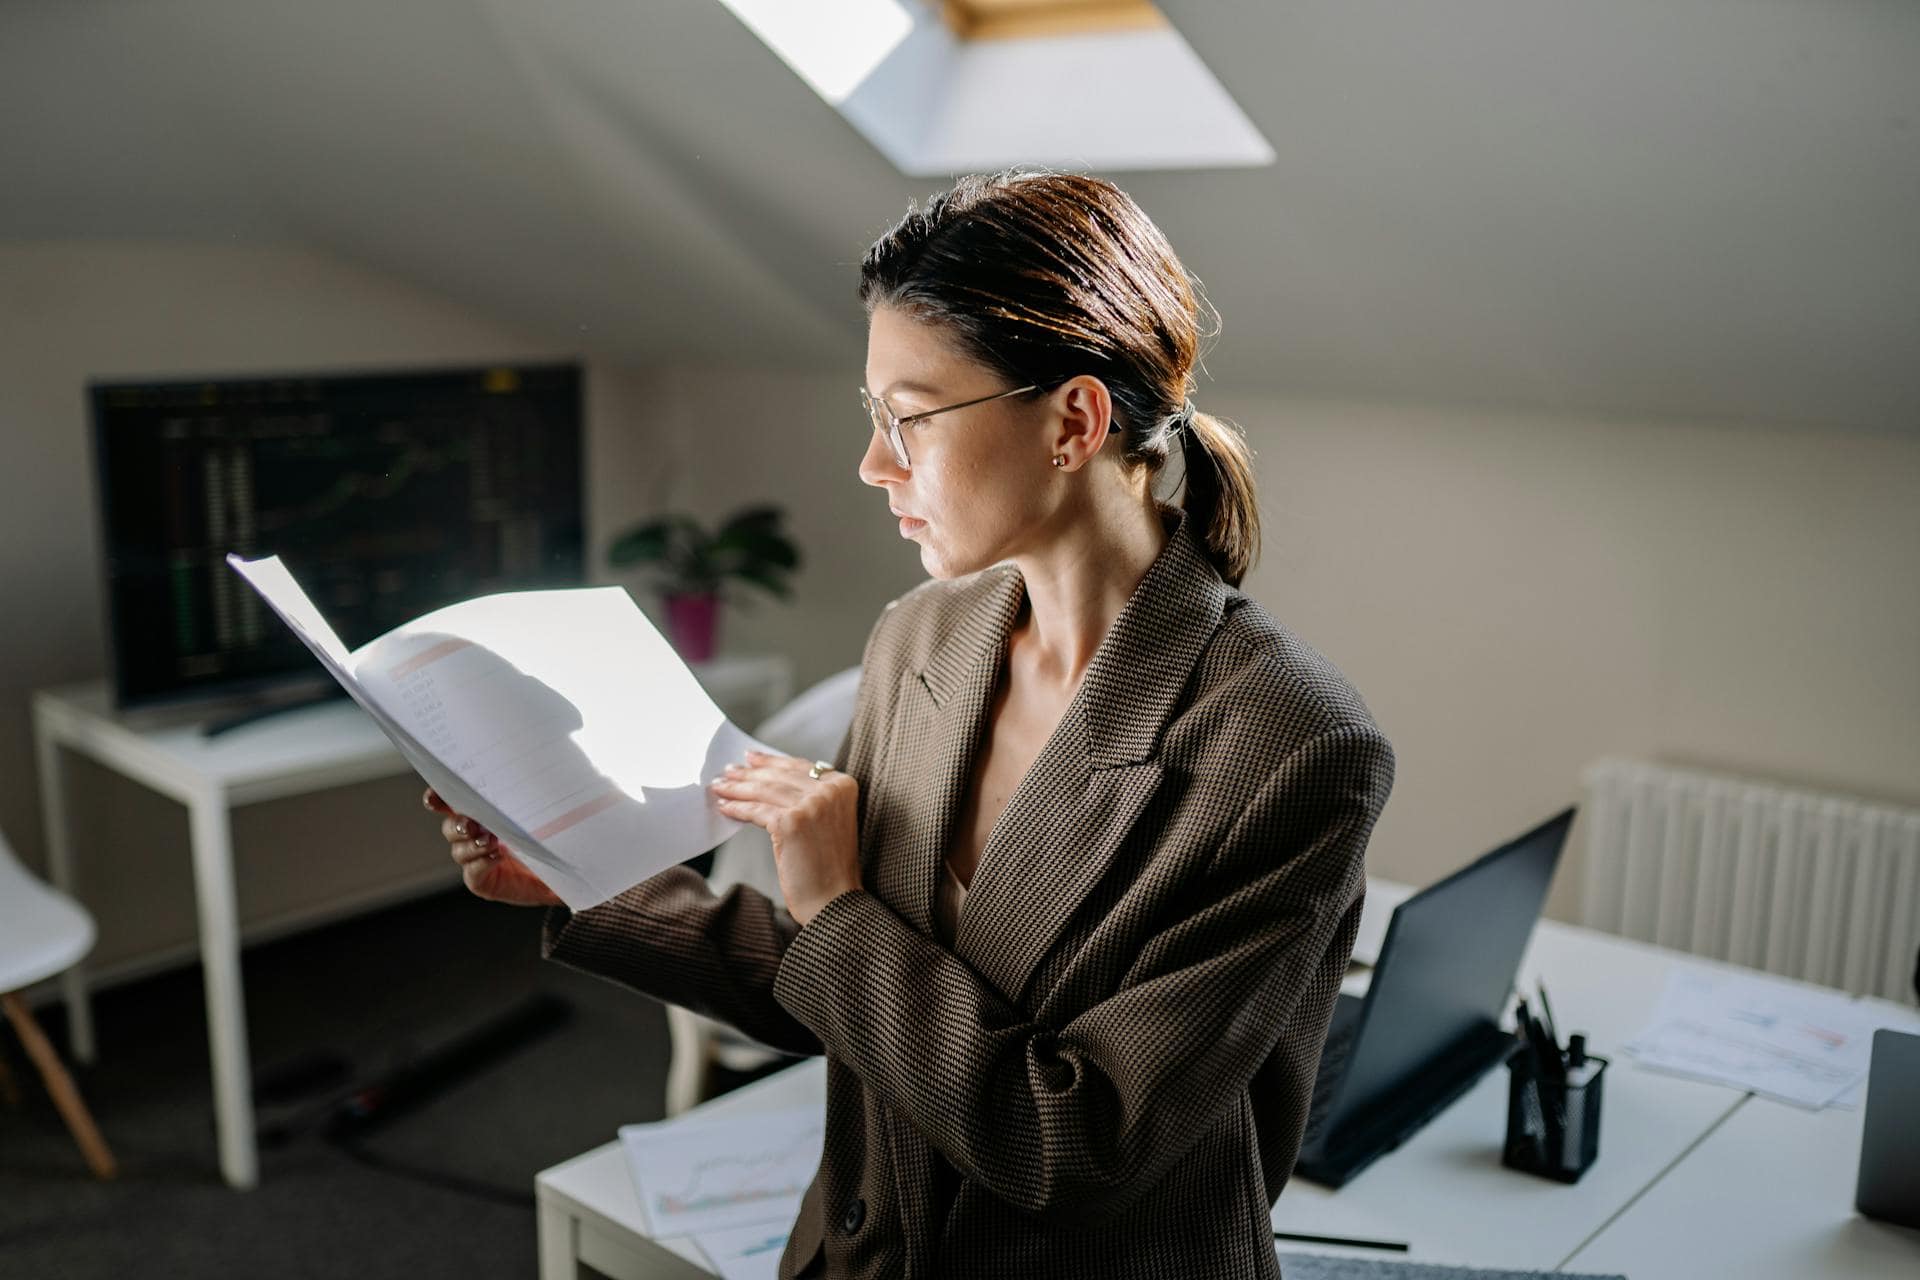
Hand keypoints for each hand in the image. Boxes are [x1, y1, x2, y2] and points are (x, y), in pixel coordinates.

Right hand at [423, 787, 562, 907]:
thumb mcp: (544, 811)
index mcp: (483, 812)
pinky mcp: (483, 882)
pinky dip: (481, 863)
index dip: (439, 798)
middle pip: (451, 827)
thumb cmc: (554, 835)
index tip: (435, 797)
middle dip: (457, 824)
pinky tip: (496, 856)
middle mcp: (474, 836)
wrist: (567, 870)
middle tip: (471, 824)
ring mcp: (476, 860)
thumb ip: (530, 797)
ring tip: (491, 841)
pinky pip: (472, 873)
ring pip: (459, 851)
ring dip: (472, 845)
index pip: (453, 802)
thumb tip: (530, 771)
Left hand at [707, 750, 860, 925]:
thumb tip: (772, 780)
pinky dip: (738, 808)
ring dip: (738, 788)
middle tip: (728, 770)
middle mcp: (830, 790)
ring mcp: (812, 804)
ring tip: (720, 786)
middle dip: (750, 773)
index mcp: (844, 785)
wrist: (836, 901)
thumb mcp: (829, 821)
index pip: (799, 767)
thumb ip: (813, 798)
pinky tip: (725, 807)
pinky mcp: (792, 822)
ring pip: (765, 791)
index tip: (752, 758)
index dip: (772, 761)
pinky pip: (757, 811)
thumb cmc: (829, 866)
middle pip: (780, 776)